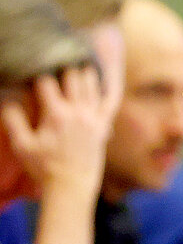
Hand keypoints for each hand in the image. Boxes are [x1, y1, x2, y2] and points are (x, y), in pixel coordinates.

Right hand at [0, 62, 111, 199]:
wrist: (71, 184)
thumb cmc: (44, 167)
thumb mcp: (22, 146)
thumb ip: (14, 122)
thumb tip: (7, 101)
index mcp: (56, 114)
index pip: (47, 83)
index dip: (40, 73)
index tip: (35, 68)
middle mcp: (78, 111)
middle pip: (73, 76)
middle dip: (64, 66)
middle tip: (57, 59)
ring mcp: (94, 115)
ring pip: (92, 82)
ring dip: (83, 70)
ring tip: (77, 60)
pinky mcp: (105, 123)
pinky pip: (111, 98)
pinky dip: (109, 84)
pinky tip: (107, 74)